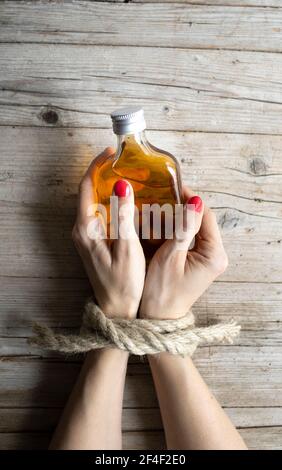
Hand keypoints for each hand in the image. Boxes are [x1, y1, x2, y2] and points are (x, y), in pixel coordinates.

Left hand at [72, 147, 145, 318]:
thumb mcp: (127, 249)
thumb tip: (122, 186)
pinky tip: (128, 199)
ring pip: (95, 200)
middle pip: (89, 190)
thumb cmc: (124, 284)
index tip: (113, 153)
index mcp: (86, 228)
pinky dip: (111, 200)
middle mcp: (82, 229)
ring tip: (130, 174)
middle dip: (104, 172)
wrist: (117, 309)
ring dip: (108, 185)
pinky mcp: (94, 240)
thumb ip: (123, 216)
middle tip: (126, 161)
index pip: (86, 186)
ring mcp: (87, 234)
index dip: (98, 165)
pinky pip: (100, 212)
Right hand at [140, 186, 227, 318]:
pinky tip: (161, 224)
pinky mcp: (198, 261)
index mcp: (214, 254)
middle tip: (162, 196)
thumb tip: (195, 201)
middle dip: (182, 208)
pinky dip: (176, 229)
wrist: (159, 318)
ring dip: (178, 217)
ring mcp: (207, 258)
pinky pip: (189, 237)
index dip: (190, 200)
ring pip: (194, 227)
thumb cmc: (162, 292)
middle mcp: (215, 255)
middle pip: (201, 220)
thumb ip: (184, 228)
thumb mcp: (170, 257)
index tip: (172, 186)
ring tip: (159, 206)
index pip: (205, 216)